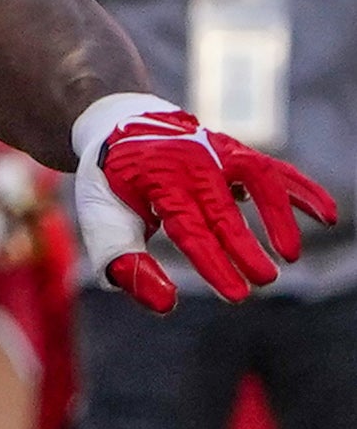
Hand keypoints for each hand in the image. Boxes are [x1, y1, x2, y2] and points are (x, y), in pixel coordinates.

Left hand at [70, 95, 336, 307]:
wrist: (117, 125)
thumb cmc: (110, 183)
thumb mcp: (101, 220)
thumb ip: (125, 262)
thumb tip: (166, 304)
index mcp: (155, 180)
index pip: (190, 227)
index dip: (214, 262)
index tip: (237, 295)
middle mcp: (190, 162)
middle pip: (223, 210)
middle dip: (245, 247)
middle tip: (264, 281)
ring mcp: (218, 152)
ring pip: (260, 180)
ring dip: (280, 216)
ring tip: (291, 255)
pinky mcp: (238, 152)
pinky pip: (275, 170)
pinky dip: (302, 190)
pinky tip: (327, 216)